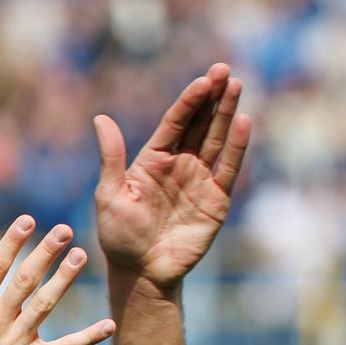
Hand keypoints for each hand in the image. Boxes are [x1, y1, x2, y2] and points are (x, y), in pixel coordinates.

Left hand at [94, 63, 251, 289]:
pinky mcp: (216, 198)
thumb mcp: (109, 195)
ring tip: (236, 86)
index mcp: (153, 160)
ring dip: (228, 113)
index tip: (203, 80)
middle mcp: (179, 164)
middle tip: (225, 71)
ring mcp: (200, 179)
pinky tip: (245, 122)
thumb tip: (100, 118)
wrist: (141, 272)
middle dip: (213, 98)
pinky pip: (229, 168)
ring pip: (217, 139)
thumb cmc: (119, 236)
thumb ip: (111, 158)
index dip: (189, 101)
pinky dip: (238, 147)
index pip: (174, 123)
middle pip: (200, 124)